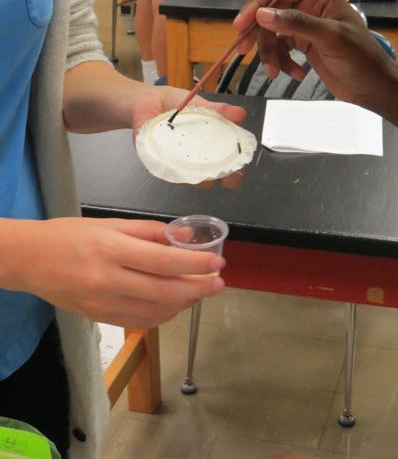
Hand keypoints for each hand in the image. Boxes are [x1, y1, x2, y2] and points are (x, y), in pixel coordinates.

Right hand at [2, 218, 225, 327]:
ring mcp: (103, 305)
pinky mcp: (100, 319)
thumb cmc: (70, 235)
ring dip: (184, 303)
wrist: (29, 260)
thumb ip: (150, 232)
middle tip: (218, 283)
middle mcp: (109, 281)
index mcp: (112, 250)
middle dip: (198, 289)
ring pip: (156, 312)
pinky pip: (140, 323)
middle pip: (165, 291)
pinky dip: (163, 316)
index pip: (164, 262)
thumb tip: (184, 238)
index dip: (196, 264)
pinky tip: (175, 305)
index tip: (218, 263)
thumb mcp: (110, 224)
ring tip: (200, 292)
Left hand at [130, 85, 247, 186]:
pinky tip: (172, 155)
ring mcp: (177, 165)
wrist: (148, 100)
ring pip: (188, 180)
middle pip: (209, 182)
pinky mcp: (158, 162)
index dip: (234, 175)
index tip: (236, 170)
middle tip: (216, 170)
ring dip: (193, 172)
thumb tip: (240, 114)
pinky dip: (171, 164)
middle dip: (215, 179)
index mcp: (209, 150)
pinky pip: (166, 170)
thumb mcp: (201, 105)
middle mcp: (194, 162)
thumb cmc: (176, 106)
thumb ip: (220, 112)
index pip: (226, 171)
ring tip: (194, 158)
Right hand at [233, 0, 397, 120]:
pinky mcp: (300, 44)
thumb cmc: (359, 58)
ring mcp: (302, 26)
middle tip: (242, 50)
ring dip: (270, 55)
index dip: (255, 5)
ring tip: (275, 73)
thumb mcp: (329, 37)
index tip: (240, 26)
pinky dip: (282, 64)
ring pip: (271, 35)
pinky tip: (296, 74)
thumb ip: (296, 24)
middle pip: (268, 13)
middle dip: (258, 34)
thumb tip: (262, 15)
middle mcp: (307, 5)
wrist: (370, 85)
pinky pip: (279, 50)